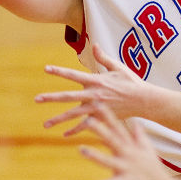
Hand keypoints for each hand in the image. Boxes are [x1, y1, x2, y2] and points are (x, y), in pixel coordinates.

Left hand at [36, 44, 150, 133]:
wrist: (144, 100)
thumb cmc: (132, 81)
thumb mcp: (118, 67)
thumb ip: (103, 58)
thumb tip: (94, 44)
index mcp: (97, 80)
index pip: (74, 75)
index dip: (59, 71)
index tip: (46, 69)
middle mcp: (94, 94)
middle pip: (68, 96)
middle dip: (51, 98)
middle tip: (36, 99)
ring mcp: (97, 107)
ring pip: (74, 114)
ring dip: (59, 119)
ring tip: (45, 124)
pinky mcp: (102, 117)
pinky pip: (86, 125)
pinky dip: (75, 131)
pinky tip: (65, 135)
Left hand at [80, 102, 171, 179]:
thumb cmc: (154, 171)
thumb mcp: (148, 150)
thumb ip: (139, 136)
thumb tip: (135, 123)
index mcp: (131, 147)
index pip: (117, 128)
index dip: (107, 116)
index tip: (97, 103)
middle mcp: (128, 155)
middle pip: (112, 139)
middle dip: (100, 129)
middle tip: (87, 119)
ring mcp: (127, 169)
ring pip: (108, 161)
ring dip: (95, 155)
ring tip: (81, 149)